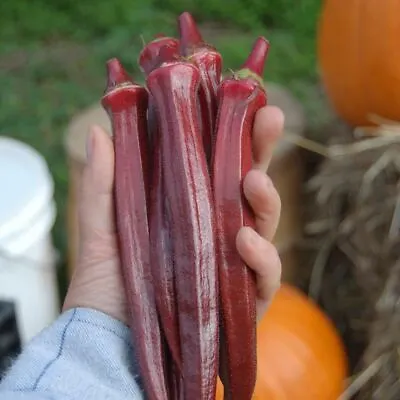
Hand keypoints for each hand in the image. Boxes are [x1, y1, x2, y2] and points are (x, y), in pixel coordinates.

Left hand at [63, 105, 283, 323]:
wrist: (110, 339)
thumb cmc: (108, 282)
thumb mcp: (103, 227)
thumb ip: (102, 183)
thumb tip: (99, 131)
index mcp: (194, 207)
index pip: (223, 164)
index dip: (239, 134)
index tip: (250, 102)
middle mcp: (219, 229)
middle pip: (253, 184)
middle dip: (265, 151)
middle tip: (268, 120)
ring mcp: (235, 262)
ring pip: (266, 223)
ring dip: (266, 200)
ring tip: (252, 183)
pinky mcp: (244, 297)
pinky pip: (266, 274)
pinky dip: (262, 257)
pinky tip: (246, 239)